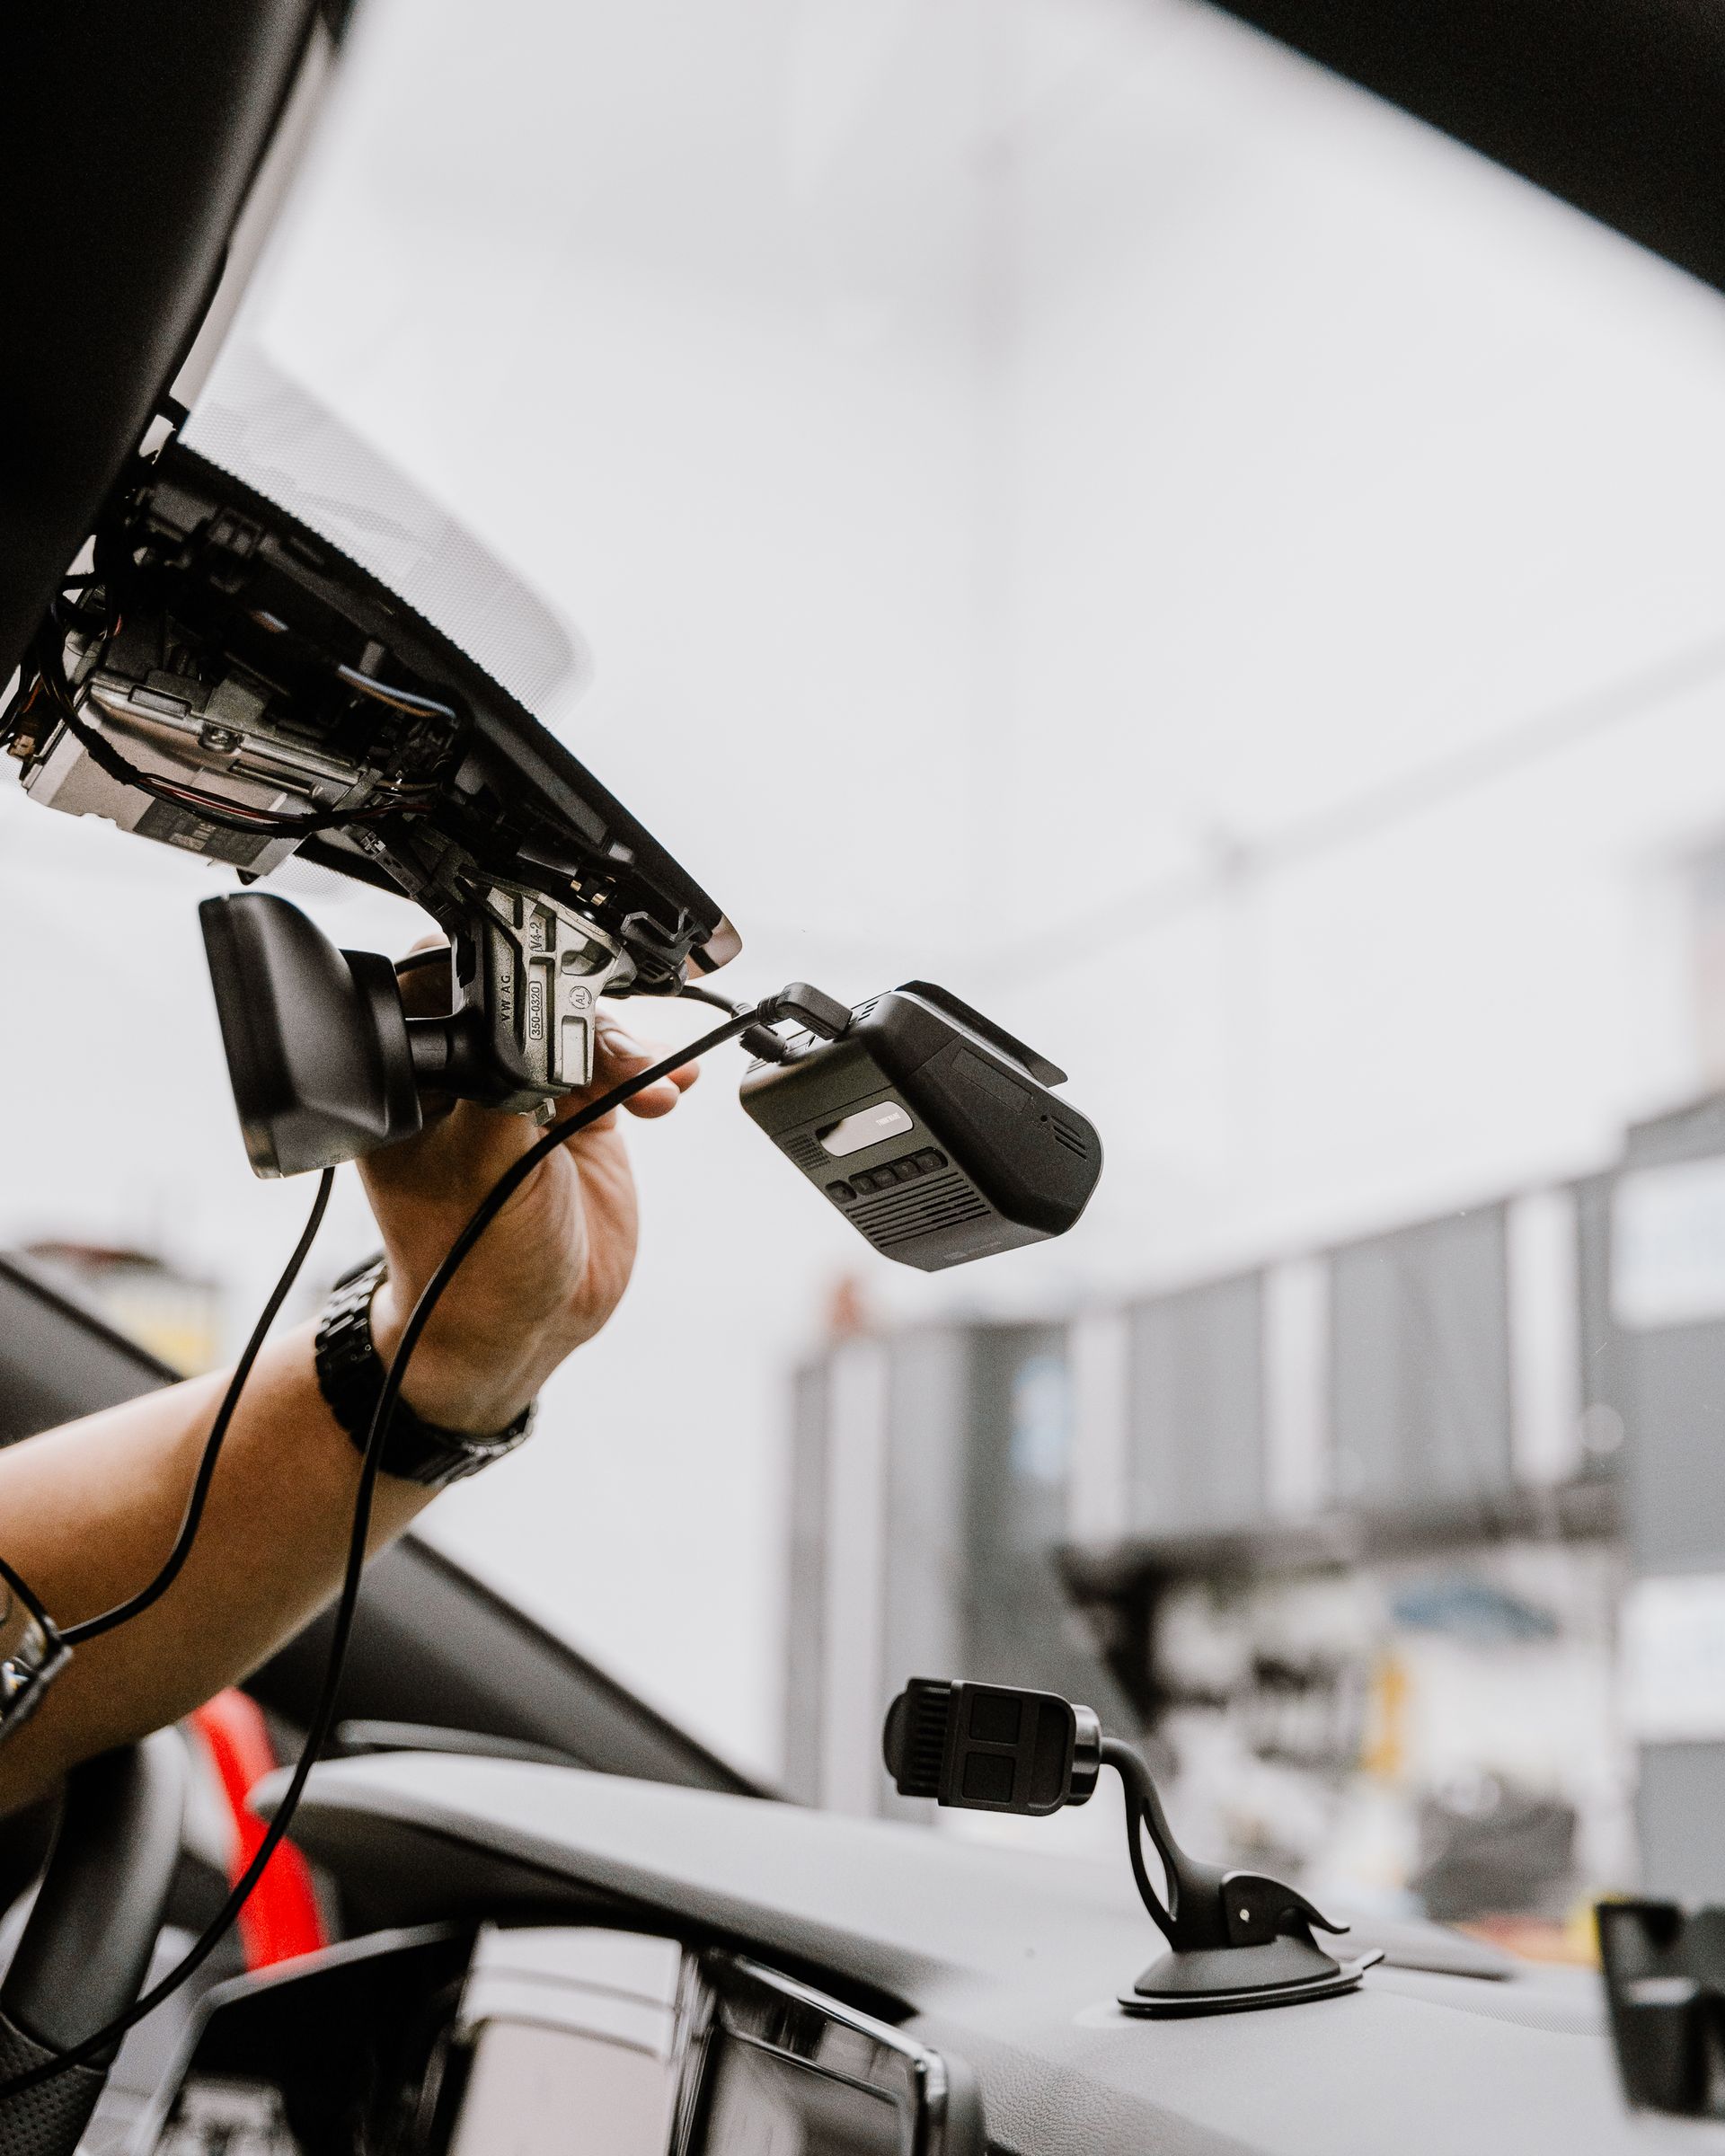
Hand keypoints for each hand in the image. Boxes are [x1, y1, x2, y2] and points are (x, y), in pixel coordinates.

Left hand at [356, 948, 699, 1434]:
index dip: (497, 971)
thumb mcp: (481, 1163)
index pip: (444, 984)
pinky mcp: (580, 1115)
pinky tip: (672, 1084)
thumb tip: (534, 1008)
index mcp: (414, 1077)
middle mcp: (467, 1076)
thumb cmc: (470, 1263)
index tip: (552, 986)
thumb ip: (506, 1078)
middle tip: (615, 1056)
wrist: (527, 1329)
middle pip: (528, 1000)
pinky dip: (652, 1069)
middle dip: (582, 1018)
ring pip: (580, 1031)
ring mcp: (526, 1094)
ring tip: (652, 1083)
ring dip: (627, 1048)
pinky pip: (620, 1069)